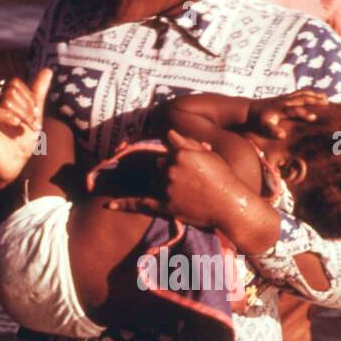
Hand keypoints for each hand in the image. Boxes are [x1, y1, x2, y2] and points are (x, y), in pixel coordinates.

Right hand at [0, 68, 51, 185]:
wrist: (17, 165)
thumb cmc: (23, 140)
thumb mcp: (34, 114)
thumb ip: (38, 92)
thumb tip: (48, 69)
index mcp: (1, 95)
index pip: (15, 83)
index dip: (29, 97)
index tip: (36, 115)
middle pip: (10, 89)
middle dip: (27, 107)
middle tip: (33, 123)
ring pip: (4, 98)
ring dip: (21, 113)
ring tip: (25, 127)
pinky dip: (8, 117)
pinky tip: (16, 126)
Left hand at [106, 129, 241, 228]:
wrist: (231, 206)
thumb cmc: (224, 179)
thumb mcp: (209, 155)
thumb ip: (187, 143)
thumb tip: (169, 133)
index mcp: (181, 153)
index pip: (168, 148)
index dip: (177, 156)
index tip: (181, 162)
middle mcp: (171, 168)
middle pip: (161, 165)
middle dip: (172, 172)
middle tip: (193, 183)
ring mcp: (166, 188)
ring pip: (156, 181)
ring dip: (165, 185)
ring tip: (189, 194)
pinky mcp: (164, 206)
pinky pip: (139, 203)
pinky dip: (122, 205)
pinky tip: (108, 206)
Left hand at [249, 90, 328, 138]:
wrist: (249, 109)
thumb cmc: (258, 120)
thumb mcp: (264, 126)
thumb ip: (273, 131)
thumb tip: (282, 136)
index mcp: (281, 109)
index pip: (295, 110)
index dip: (304, 114)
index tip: (314, 118)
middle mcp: (285, 101)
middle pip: (302, 98)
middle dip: (314, 101)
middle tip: (326, 104)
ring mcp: (286, 97)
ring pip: (302, 94)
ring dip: (314, 95)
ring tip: (326, 99)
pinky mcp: (285, 96)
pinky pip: (300, 92)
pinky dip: (309, 93)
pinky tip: (317, 95)